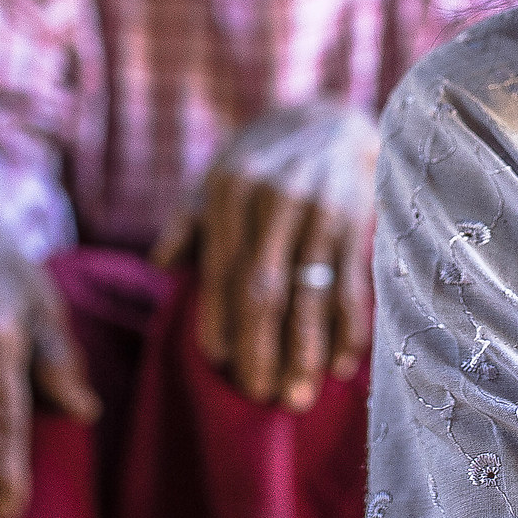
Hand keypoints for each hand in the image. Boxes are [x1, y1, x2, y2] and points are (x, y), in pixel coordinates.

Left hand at [153, 102, 377, 412]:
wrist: (328, 121)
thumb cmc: (259, 162)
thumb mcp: (214, 178)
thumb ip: (187, 221)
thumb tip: (161, 263)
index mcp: (232, 192)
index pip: (223, 269)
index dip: (220, 318)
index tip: (218, 363)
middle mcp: (276, 201)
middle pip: (266, 289)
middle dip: (262, 348)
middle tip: (259, 395)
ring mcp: (321, 212)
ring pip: (311, 294)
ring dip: (305, 351)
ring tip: (298, 397)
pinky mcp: (357, 222)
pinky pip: (352, 286)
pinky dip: (348, 330)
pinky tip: (341, 366)